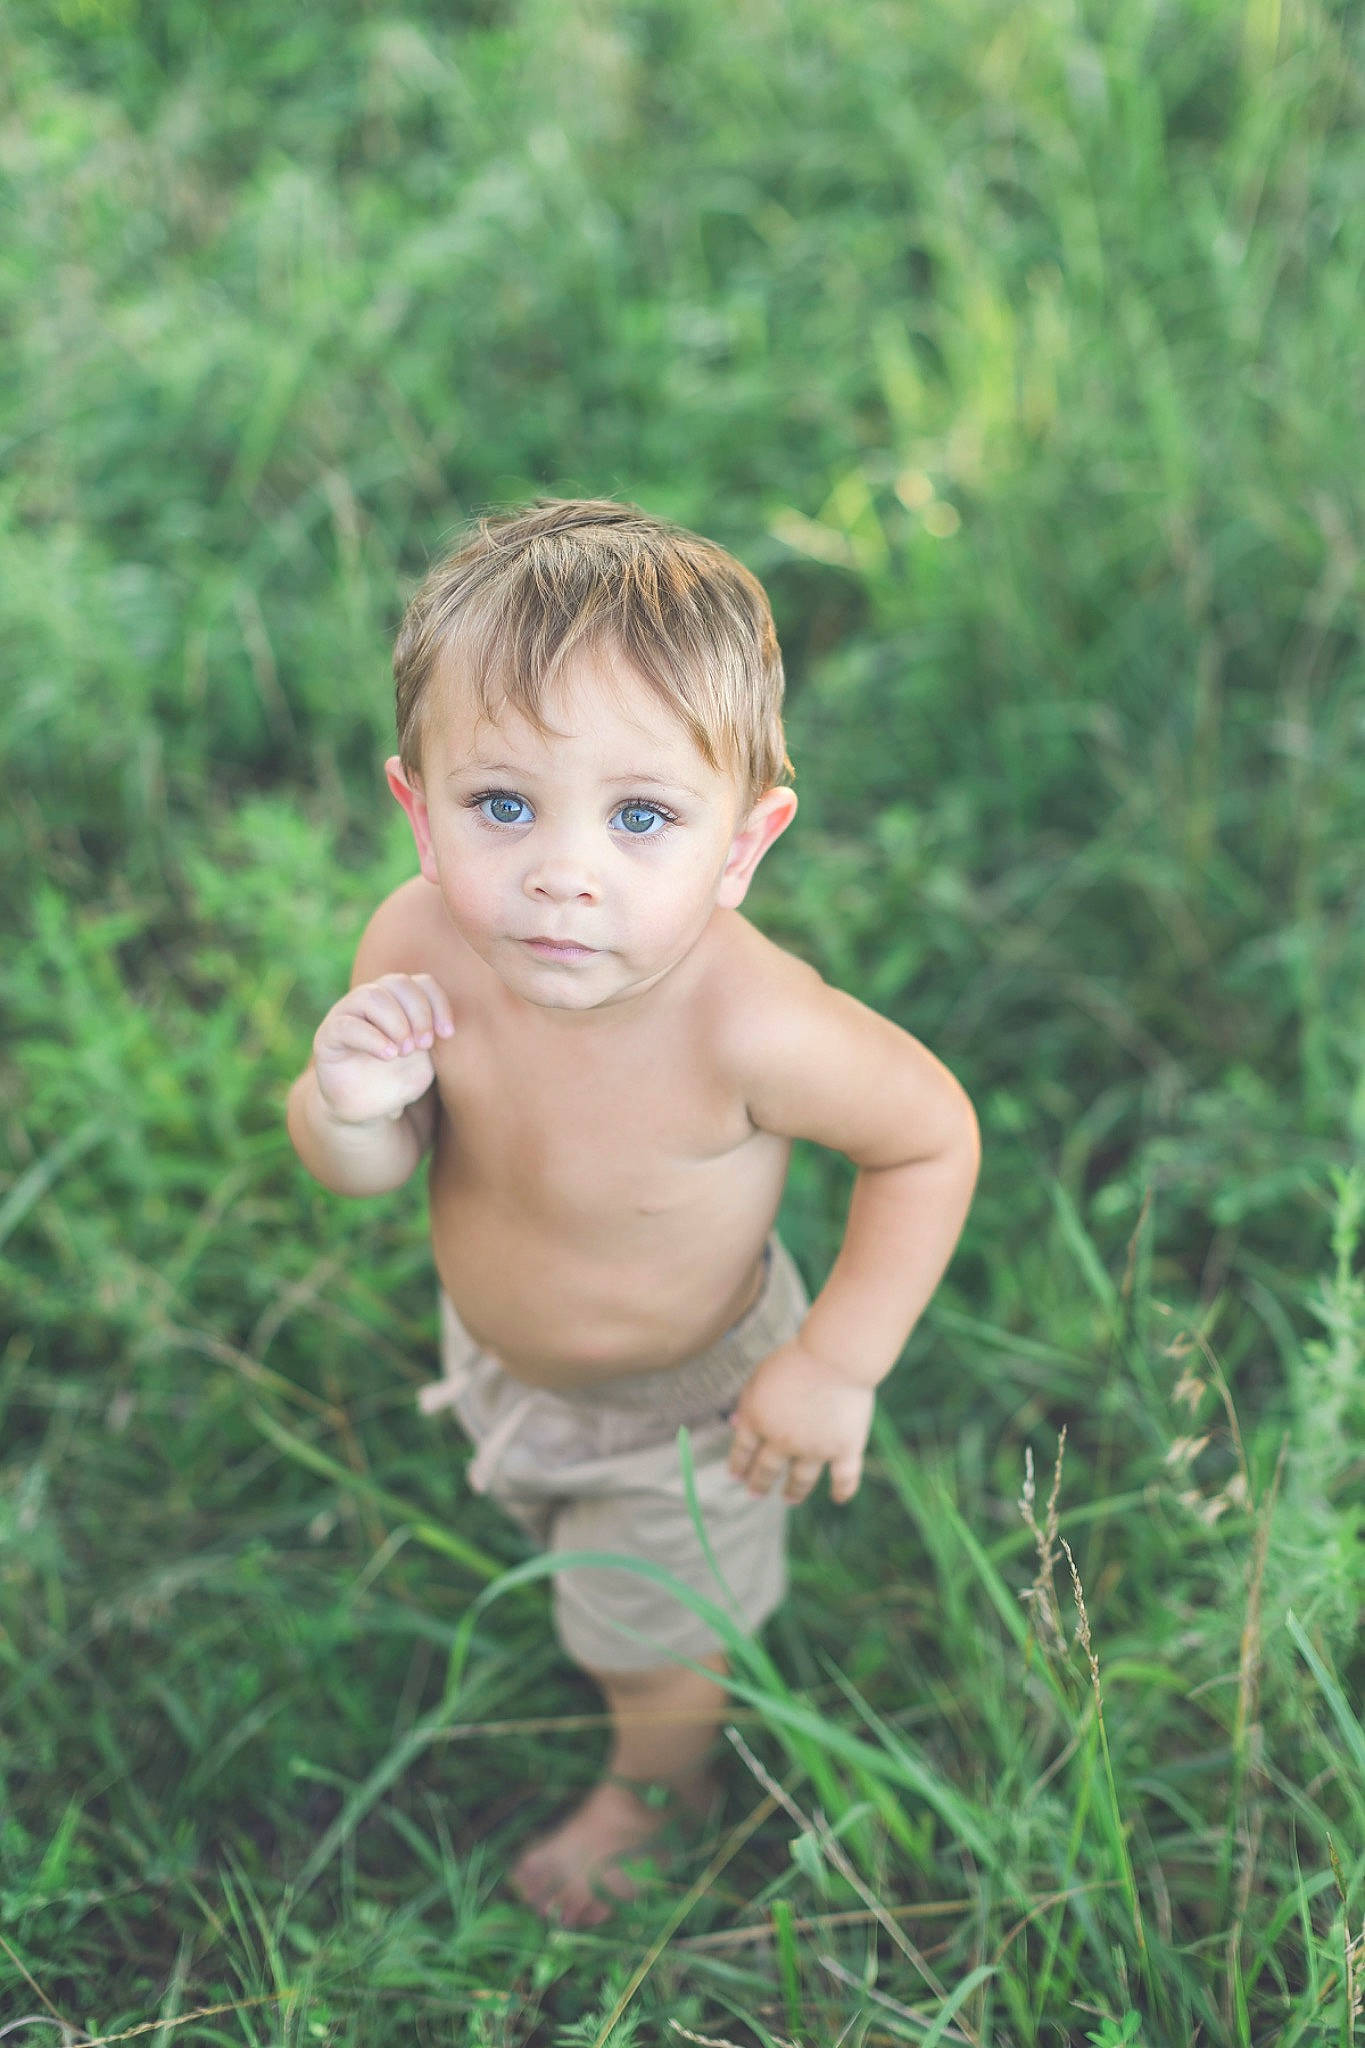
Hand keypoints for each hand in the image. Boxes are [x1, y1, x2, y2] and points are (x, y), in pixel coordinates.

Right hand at [312, 972, 453, 1123]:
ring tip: (405, 1052)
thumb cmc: (397, 1079)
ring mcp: (346, 1014)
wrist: (365, 1109)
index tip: (447, 1034)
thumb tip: (445, 1023)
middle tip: (424, 1045)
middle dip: (418, 1012)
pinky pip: (347, 1025)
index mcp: (398, 1000)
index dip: (438, 1003)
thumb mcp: (425, 1059)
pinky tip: (388, 1055)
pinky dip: (373, 1038)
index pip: (422, 983)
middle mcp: (370, 1000)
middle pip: (398, 982)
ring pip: (371, 996)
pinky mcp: (328, 1036)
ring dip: (396, 1022)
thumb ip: (433, 1036)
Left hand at [727, 1338, 874, 1505]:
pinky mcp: (845, 1449)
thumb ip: (748, 1400)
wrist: (835, 1355)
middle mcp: (783, 1440)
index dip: (739, 1465)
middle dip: (759, 1483)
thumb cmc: (797, 1357)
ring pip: (801, 1480)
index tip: (736, 1476)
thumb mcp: (761, 1375)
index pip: (743, 1450)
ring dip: (793, 1492)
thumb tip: (733, 1423)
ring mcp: (815, 1449)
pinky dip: (842, 1491)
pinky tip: (838, 1498)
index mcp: (758, 1420)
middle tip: (756, 1493)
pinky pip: (844, 1478)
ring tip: (789, 1499)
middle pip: (767, 1469)